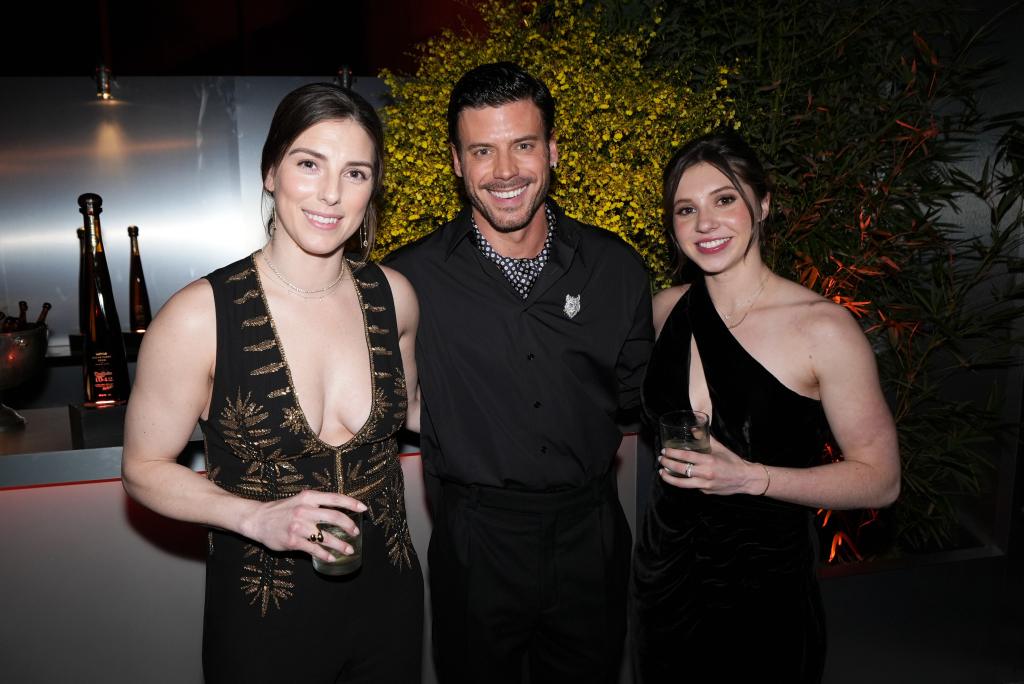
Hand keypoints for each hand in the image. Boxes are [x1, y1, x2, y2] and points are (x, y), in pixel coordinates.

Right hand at [241, 489, 366, 562]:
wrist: (257, 519)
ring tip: (349, 549)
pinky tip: (331, 558)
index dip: (352, 503)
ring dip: (340, 544)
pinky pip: (314, 549)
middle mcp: (305, 510)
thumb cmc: (281, 510)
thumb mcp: (299, 500)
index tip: (364, 508)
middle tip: (356, 533)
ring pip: (326, 536)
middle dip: (349, 526)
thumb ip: (316, 503)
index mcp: (308, 497)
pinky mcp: (292, 541)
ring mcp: (298, 526)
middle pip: (335, 517)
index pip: (335, 498)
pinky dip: (325, 555)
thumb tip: (339, 510)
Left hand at [658, 436, 766, 495]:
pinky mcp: (705, 492)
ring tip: (662, 472)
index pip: (686, 457)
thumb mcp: (720, 448)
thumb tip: (693, 428)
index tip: (665, 450)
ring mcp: (705, 485)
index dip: (673, 454)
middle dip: (667, 464)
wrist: (745, 479)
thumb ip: (705, 438)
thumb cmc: (732, 462)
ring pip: (682, 483)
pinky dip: (682, 481)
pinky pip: (691, 486)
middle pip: (681, 469)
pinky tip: (676, 477)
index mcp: (709, 461)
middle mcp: (706, 474)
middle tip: (661, 459)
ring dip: (669, 478)